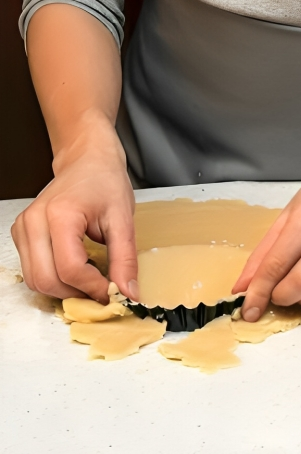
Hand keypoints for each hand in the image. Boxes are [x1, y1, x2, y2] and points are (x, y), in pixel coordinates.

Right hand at [11, 128, 136, 303]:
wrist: (88, 161)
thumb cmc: (105, 181)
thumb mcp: (123, 219)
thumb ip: (124, 258)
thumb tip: (127, 292)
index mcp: (60, 214)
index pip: (70, 268)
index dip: (93, 287)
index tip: (113, 292)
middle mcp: (34, 222)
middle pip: (47, 280)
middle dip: (77, 292)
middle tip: (103, 290)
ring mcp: (23, 228)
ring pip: (35, 280)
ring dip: (64, 289)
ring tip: (92, 280)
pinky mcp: (21, 234)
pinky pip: (32, 270)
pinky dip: (54, 278)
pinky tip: (77, 269)